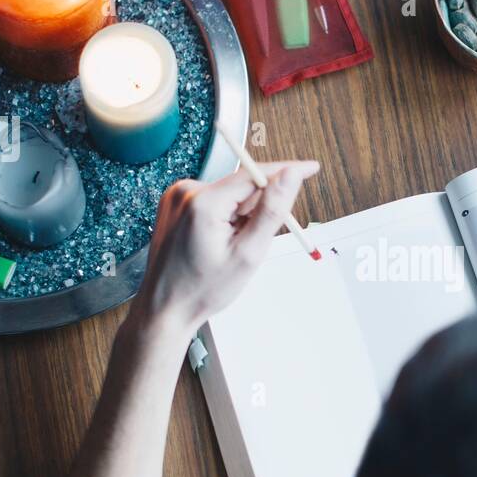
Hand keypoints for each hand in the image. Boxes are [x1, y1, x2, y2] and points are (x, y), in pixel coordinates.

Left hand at [131, 161, 319, 344]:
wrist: (165, 308)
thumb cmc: (202, 289)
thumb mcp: (248, 254)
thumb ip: (272, 211)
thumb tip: (291, 175)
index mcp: (204, 202)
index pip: (256, 173)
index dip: (287, 171)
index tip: (311, 168)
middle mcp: (186, 191)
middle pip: (242, 186)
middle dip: (256, 210)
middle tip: (250, 244)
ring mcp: (177, 196)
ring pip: (229, 195)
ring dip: (240, 216)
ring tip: (228, 248)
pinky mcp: (175, 203)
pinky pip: (214, 200)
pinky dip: (225, 217)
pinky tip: (216, 242)